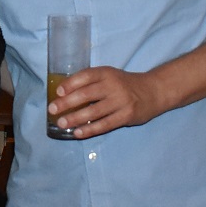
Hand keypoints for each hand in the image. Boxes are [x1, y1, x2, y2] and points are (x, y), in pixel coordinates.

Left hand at [48, 66, 167, 140]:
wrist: (153, 92)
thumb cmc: (125, 84)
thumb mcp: (110, 76)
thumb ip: (92, 82)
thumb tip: (64, 94)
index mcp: (107, 73)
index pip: (86, 76)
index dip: (70, 83)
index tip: (57, 92)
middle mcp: (113, 86)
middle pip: (87, 94)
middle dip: (67, 102)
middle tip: (52, 109)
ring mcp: (121, 101)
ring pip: (94, 112)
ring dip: (75, 118)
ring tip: (62, 123)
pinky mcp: (126, 116)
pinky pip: (105, 125)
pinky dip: (90, 130)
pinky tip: (77, 133)